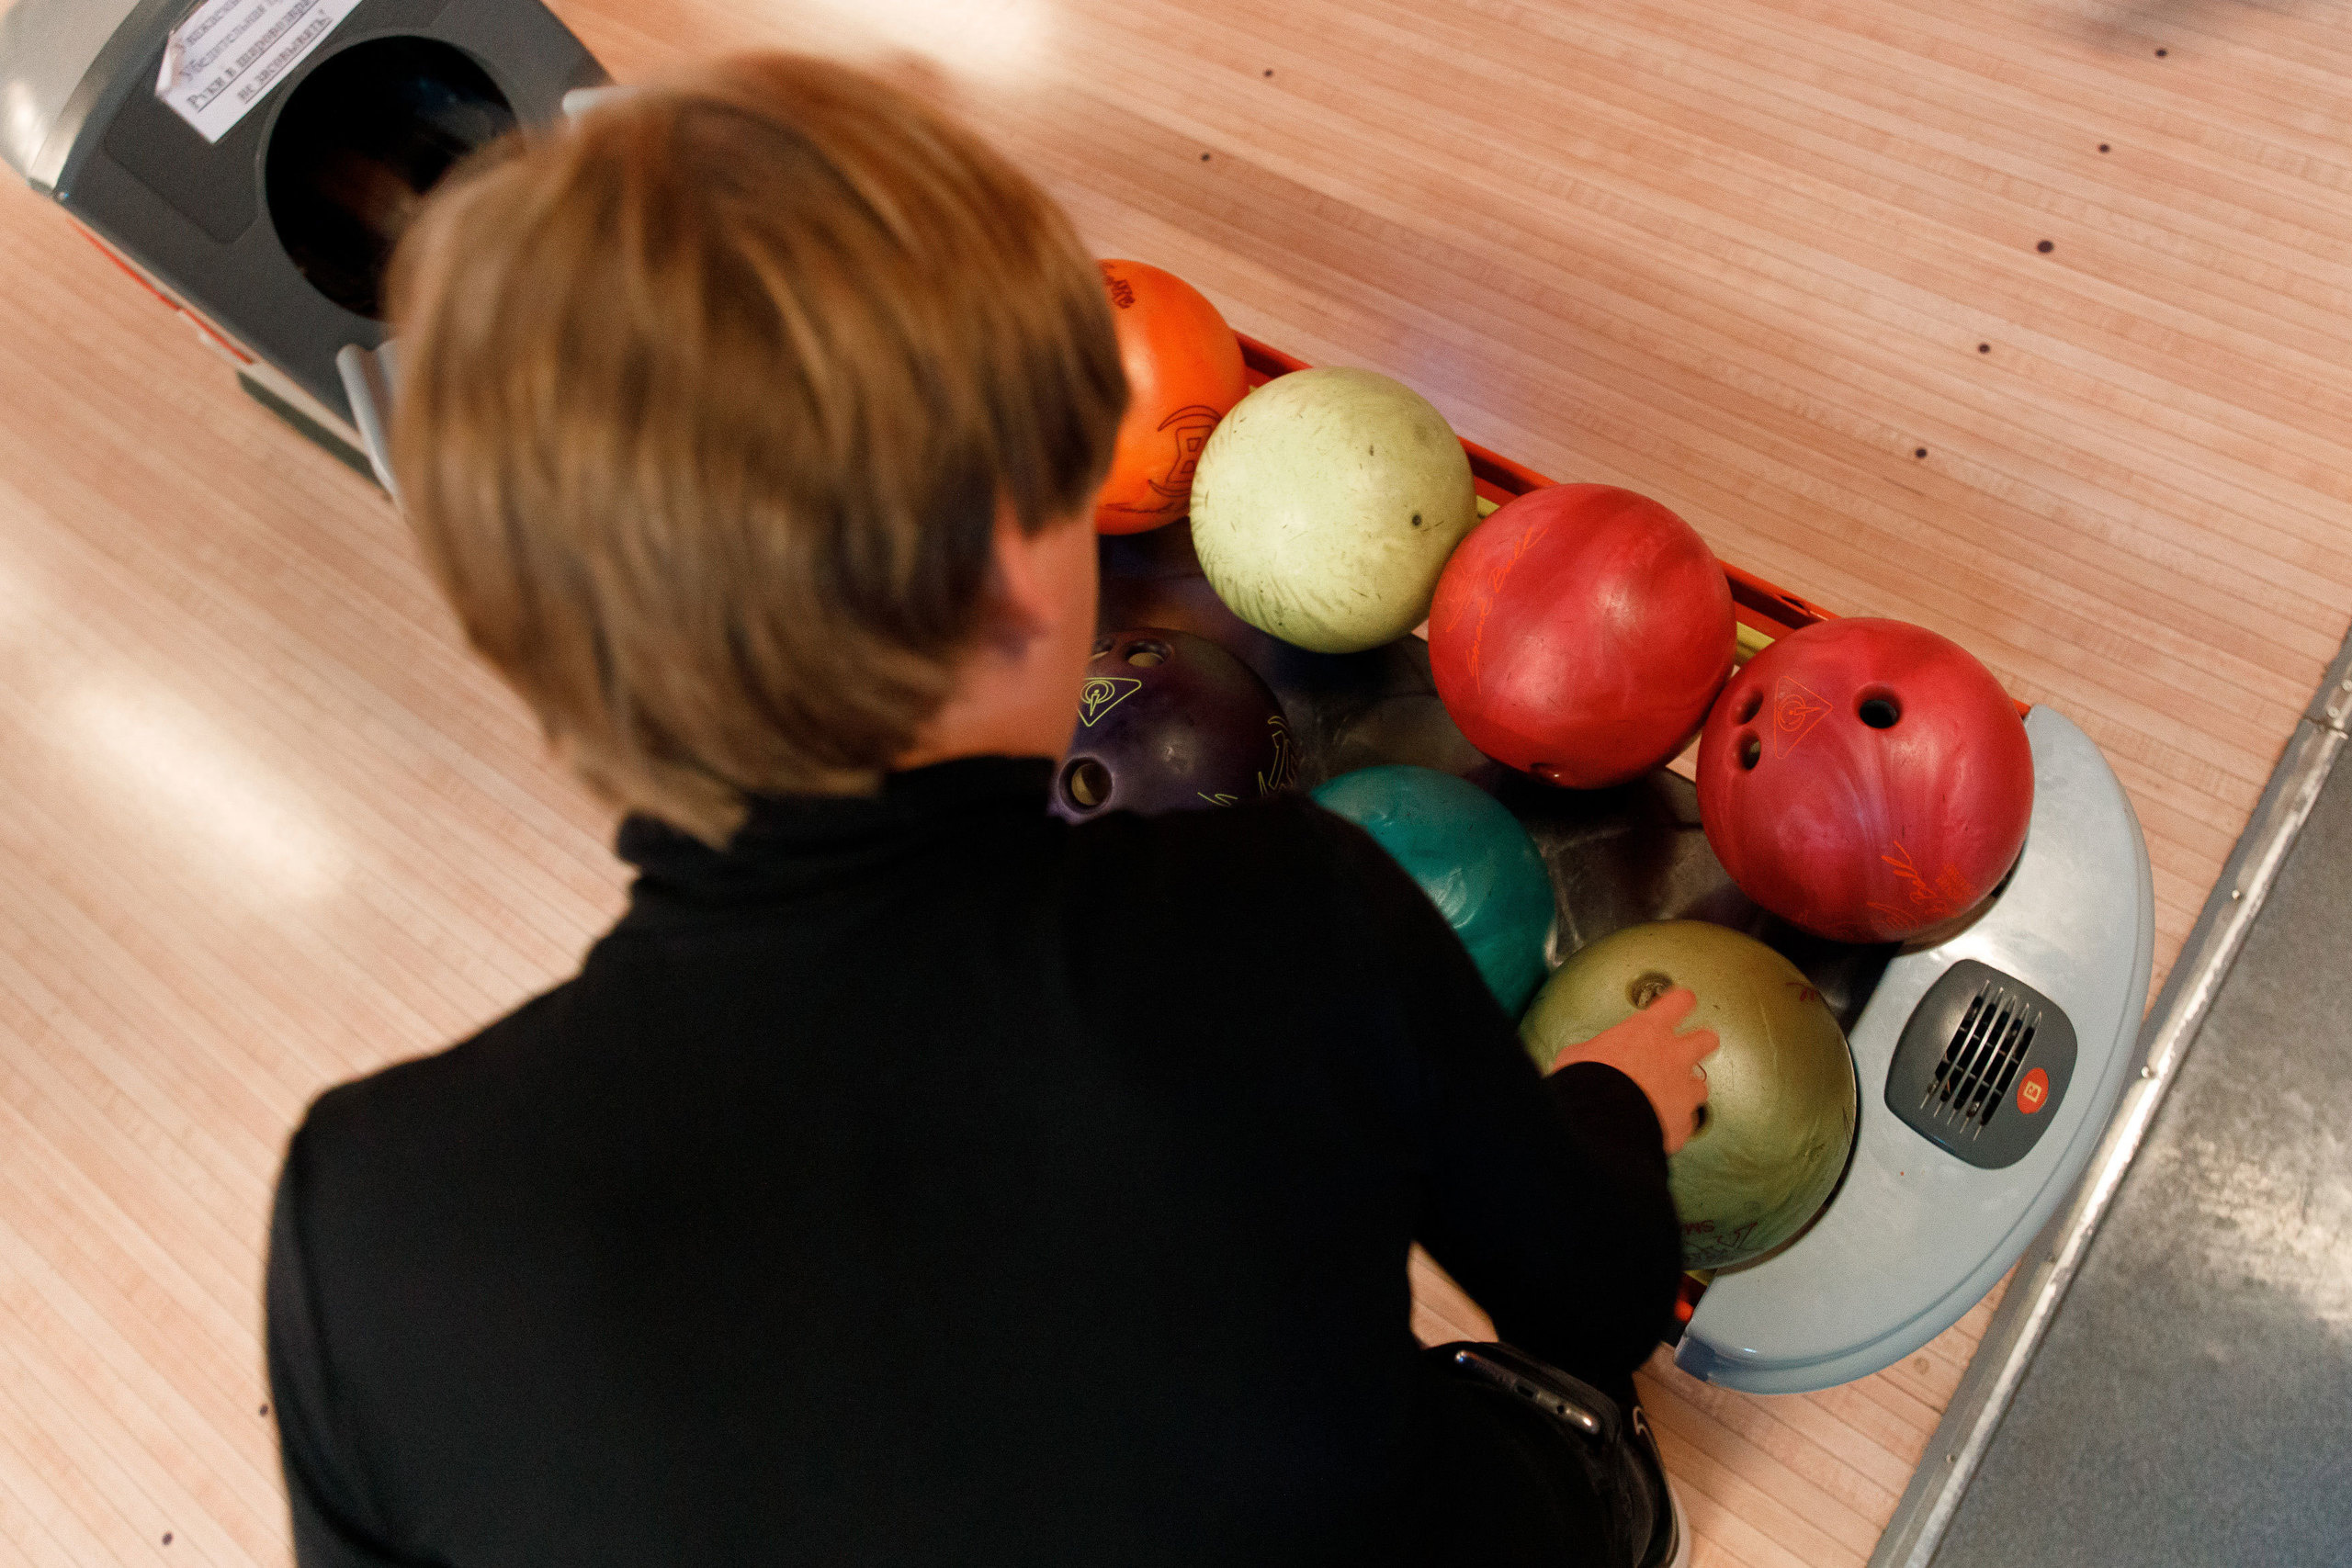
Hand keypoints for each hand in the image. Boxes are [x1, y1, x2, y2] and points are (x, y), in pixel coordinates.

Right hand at [1549, 988, 1716, 1154]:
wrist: (1601, 1122)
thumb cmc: (1588, 1083)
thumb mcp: (1578, 1055)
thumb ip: (1593, 1052)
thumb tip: (1582, 1058)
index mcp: (1647, 1031)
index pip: (1679, 1002)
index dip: (1682, 1001)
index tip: (1682, 1002)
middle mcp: (1673, 1057)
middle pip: (1706, 1039)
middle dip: (1702, 1042)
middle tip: (1694, 1045)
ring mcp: (1683, 1090)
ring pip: (1701, 1085)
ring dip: (1688, 1090)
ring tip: (1674, 1096)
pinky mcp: (1683, 1121)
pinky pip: (1686, 1121)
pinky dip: (1675, 1122)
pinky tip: (1662, 1124)